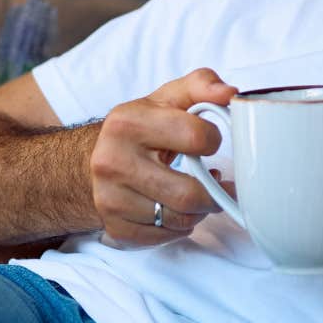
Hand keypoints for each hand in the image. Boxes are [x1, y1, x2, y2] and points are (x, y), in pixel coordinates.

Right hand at [90, 68, 236, 248]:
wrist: (92, 161)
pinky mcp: (115, 228)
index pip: (196, 138)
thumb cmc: (141, 128)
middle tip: (219, 184)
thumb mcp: (167, 98)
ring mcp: (111, 199)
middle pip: (189, 193)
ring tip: (196, 194)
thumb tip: (230, 93)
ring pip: (180, 220)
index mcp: (128, 123)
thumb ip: (201, 85)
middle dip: (214, 192)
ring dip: (198, 211)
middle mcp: (112, 162)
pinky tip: (174, 208)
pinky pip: (165, 237)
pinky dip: (179, 227)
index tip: (209, 143)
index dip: (213, 141)